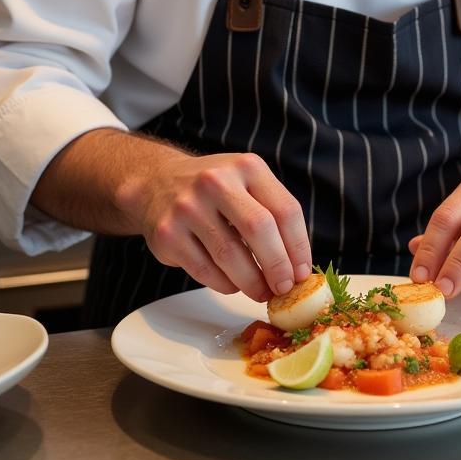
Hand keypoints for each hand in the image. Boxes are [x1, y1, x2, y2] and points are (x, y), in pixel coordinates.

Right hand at [120, 149, 312, 303]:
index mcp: (247, 166)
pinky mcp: (167, 234)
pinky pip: (204, 270)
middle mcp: (217, 181)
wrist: (157, 182)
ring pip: (230, 255)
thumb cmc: (216, 190)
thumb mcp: (247, 182)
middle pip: (259, 230)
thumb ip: (272, 213)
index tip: (303, 272)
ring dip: (252, 282)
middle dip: (277, 266)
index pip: (285, 209)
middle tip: (285, 288)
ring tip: (261, 293)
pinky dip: (224, 284)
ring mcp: (188, 207)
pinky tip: (233, 285)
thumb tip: (297, 265)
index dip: (298, 246)